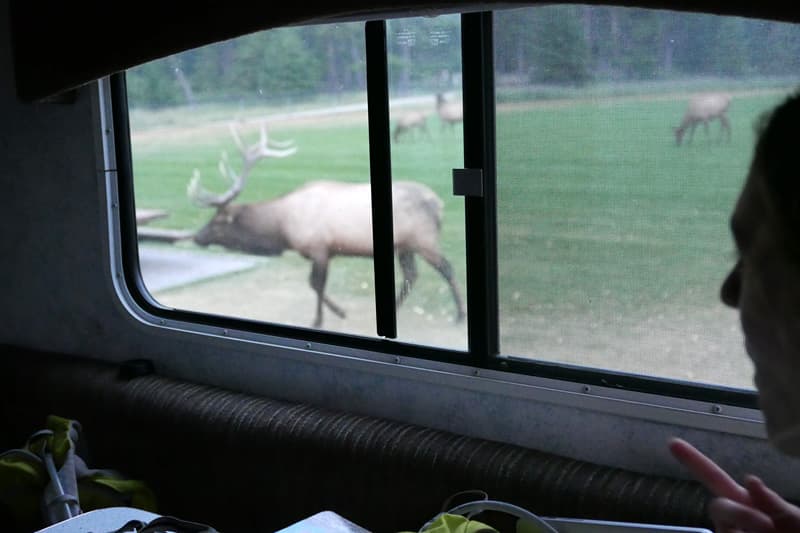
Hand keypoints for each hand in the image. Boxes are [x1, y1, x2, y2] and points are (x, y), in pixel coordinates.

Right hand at [668, 437, 799, 531]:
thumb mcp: (799, 523)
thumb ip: (778, 505)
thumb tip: (750, 480)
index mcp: (752, 507)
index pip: (716, 480)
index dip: (693, 461)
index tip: (672, 443)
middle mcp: (736, 523)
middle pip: (718, 507)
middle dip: (740, 514)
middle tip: (767, 527)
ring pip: (724, 529)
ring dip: (745, 528)